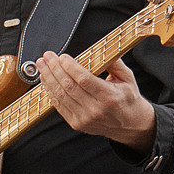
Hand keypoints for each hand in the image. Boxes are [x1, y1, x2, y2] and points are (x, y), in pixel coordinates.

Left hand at [40, 53, 157, 149]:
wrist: (131, 124)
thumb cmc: (128, 99)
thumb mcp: (128, 79)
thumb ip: (114, 63)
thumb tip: (100, 49)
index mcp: (110, 96)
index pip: (84, 79)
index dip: (70, 67)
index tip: (62, 57)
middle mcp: (96, 109)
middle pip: (68, 86)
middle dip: (54, 69)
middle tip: (47, 57)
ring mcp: (85, 118)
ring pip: (60, 95)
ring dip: (48, 79)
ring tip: (42, 67)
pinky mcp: (77, 124)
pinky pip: (59, 106)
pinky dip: (51, 92)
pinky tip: (47, 81)